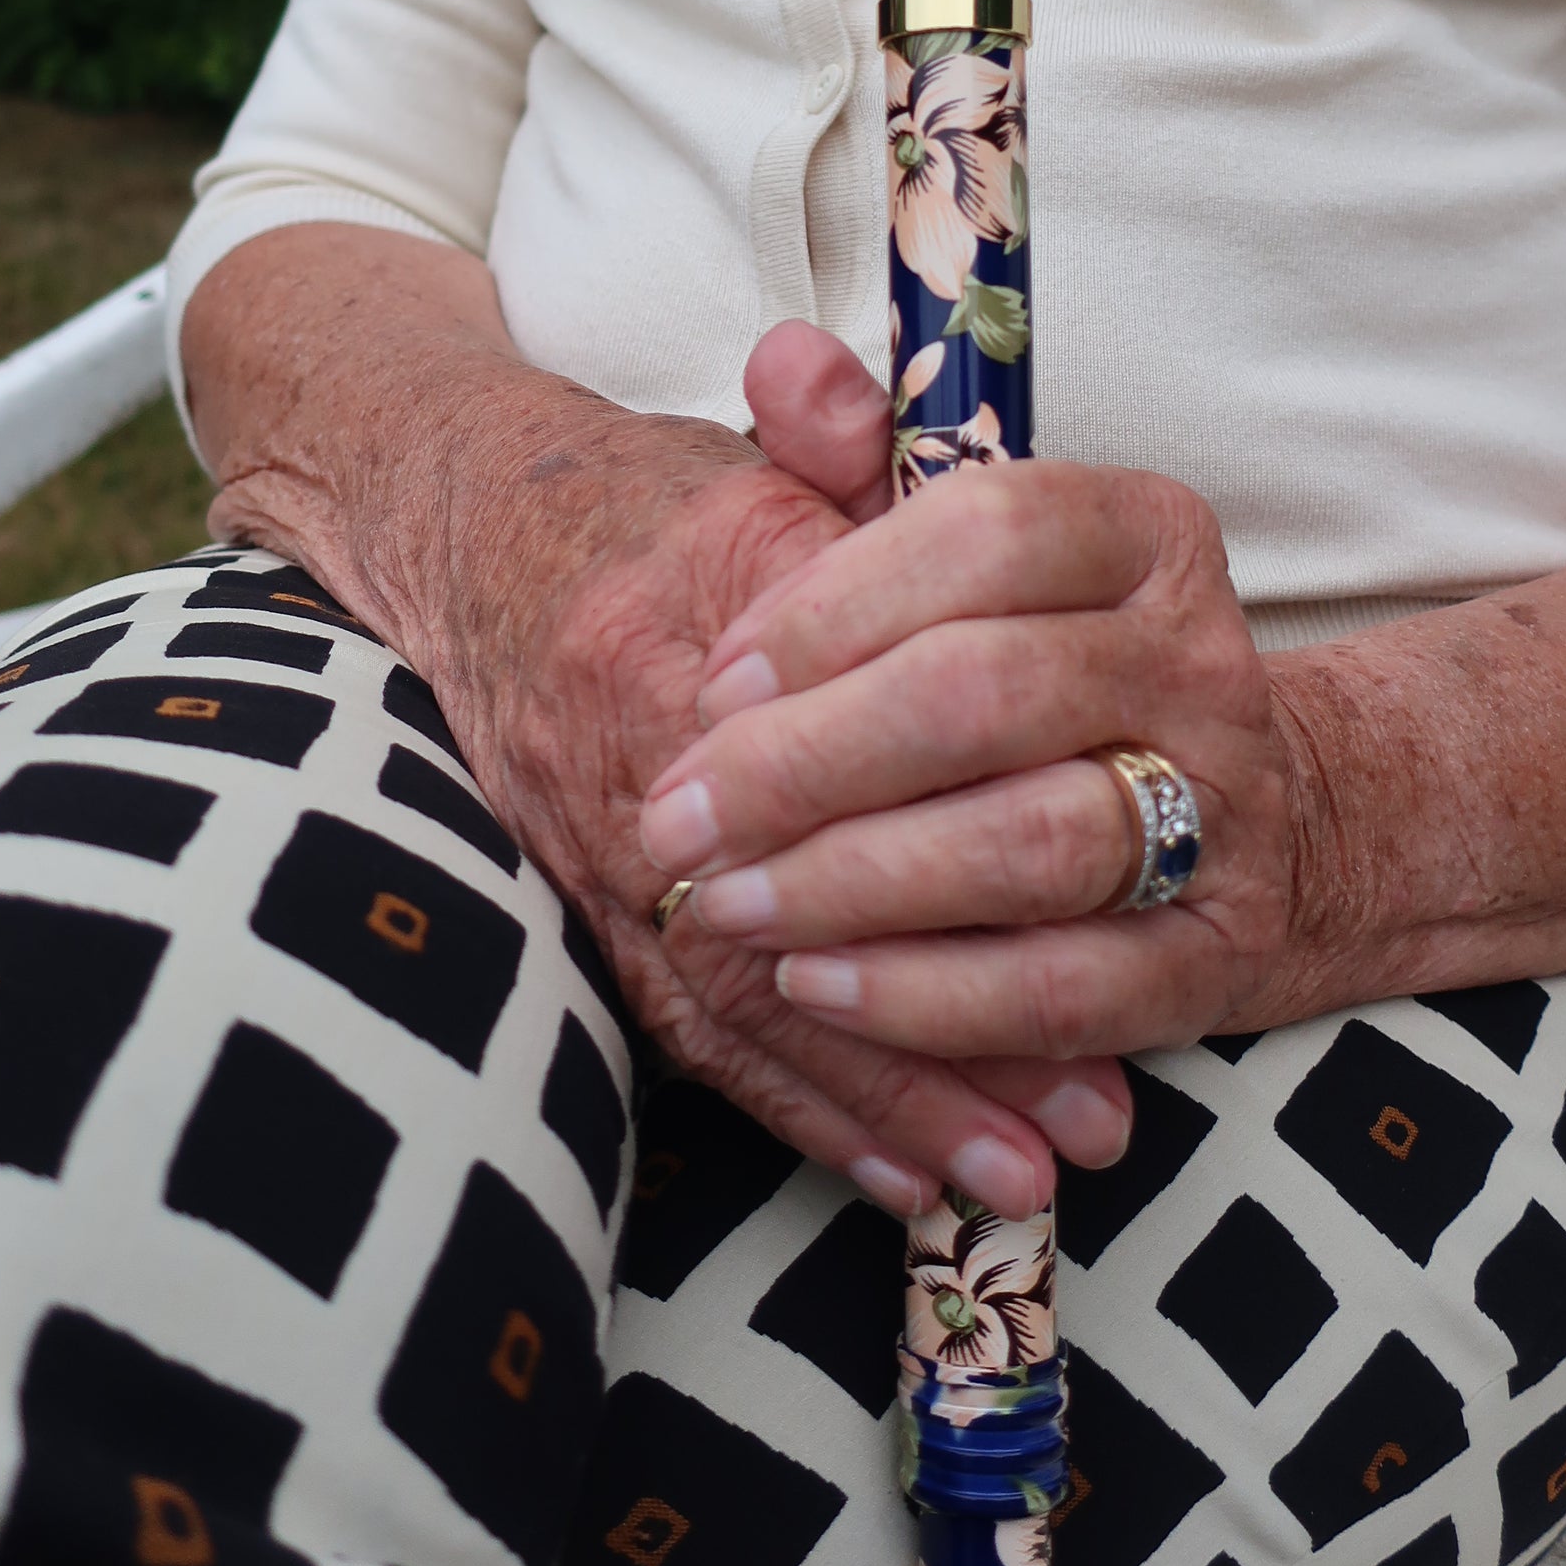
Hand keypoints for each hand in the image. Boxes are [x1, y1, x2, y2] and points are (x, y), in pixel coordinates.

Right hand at [192, 228, 1128, 1215]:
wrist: (462, 536)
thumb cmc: (650, 506)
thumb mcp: (751, 458)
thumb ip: (827, 430)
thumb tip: (836, 385)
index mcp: (676, 631)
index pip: (825, 763)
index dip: (948, 856)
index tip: (1103, 932)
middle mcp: (631, 766)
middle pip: (790, 928)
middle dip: (941, 1034)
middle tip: (1088, 1118)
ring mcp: (596, 853)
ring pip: (747, 1009)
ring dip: (884, 1102)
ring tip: (1023, 1179)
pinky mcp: (591, 909)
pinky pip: (694, 1037)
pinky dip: (804, 1111)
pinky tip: (906, 1180)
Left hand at [638, 327, 1298, 1061]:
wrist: (1273, 818)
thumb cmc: (1048, 664)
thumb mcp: (964, 548)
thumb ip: (857, 453)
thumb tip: (779, 362)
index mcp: (1141, 533)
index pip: (987, 532)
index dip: (834, 605)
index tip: (717, 677)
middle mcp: (1200, 658)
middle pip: (987, 694)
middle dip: (807, 762)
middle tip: (676, 818)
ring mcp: (1225, 810)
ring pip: (1032, 842)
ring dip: (855, 885)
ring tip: (726, 908)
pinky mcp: (1216, 955)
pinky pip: (1067, 987)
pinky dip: (930, 997)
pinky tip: (817, 986)